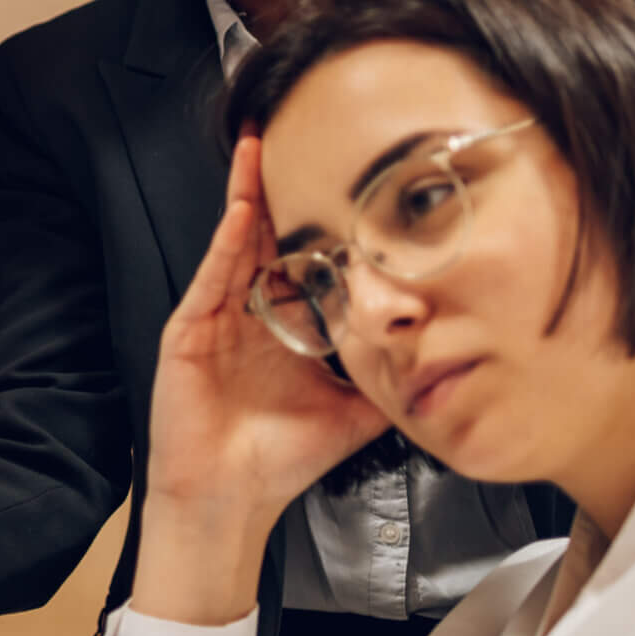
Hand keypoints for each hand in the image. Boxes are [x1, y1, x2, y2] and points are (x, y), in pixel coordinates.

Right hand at [137, 132, 388, 624]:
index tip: (345, 177)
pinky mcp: (188, 331)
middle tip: (299, 132)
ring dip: (247, 194)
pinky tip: (240, 209)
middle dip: (281, 186)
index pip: (304, 256)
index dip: (321, 217)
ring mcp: (217, 318)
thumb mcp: (354, 412)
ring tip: (261, 146)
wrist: (230, 503)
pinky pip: (212, 276)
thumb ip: (391, 380)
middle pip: (266, 235)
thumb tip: (446, 360)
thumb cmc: (279, 461)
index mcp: (284, 326)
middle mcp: (249, 314)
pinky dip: (226, 241)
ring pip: (236, 242)